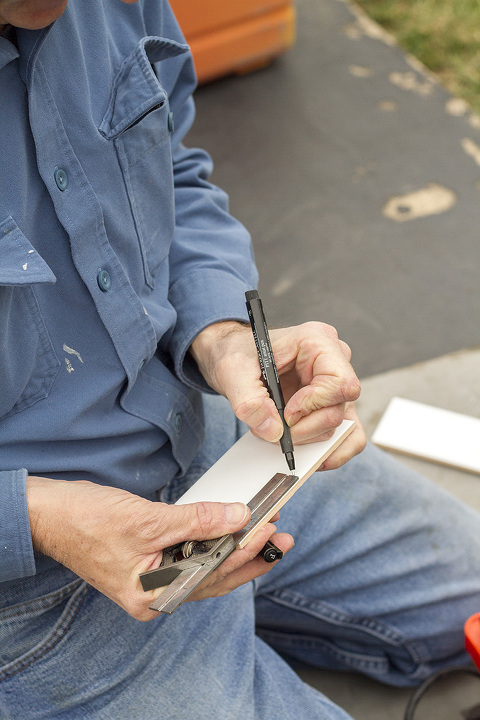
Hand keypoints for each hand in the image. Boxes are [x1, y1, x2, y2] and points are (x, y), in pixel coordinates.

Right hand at [26, 476, 292, 620]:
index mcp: (153, 596)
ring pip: (206, 566)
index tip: (272, 529)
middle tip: (284, 537)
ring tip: (267, 531)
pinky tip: (230, 530)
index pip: (213, 574)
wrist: (48, 513)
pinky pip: (191, 554)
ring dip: (235, 546)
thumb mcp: (148, 519)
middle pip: (215, 576)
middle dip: (251, 556)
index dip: (246, 550)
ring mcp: (154, 579)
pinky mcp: (152, 561)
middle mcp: (156, 594)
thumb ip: (196, 521)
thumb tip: (238, 518)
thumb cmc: (86, 520)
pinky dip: (212, 540)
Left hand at [191, 320, 365, 468]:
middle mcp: (334, 361)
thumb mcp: (233, 371)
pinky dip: (333, 450)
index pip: (339, 383)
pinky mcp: (330, 404)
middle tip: (277, 429)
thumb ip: (249, 401)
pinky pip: (348, 433)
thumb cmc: (238, 353)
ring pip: (342, 426)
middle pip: (339, 409)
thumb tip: (273, 431)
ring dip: (310, 438)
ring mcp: (334, 384)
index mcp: (317, 342)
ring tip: (280, 433)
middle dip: (306, 428)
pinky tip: (315, 458)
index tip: (286, 414)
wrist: (234, 357)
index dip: (313, 405)